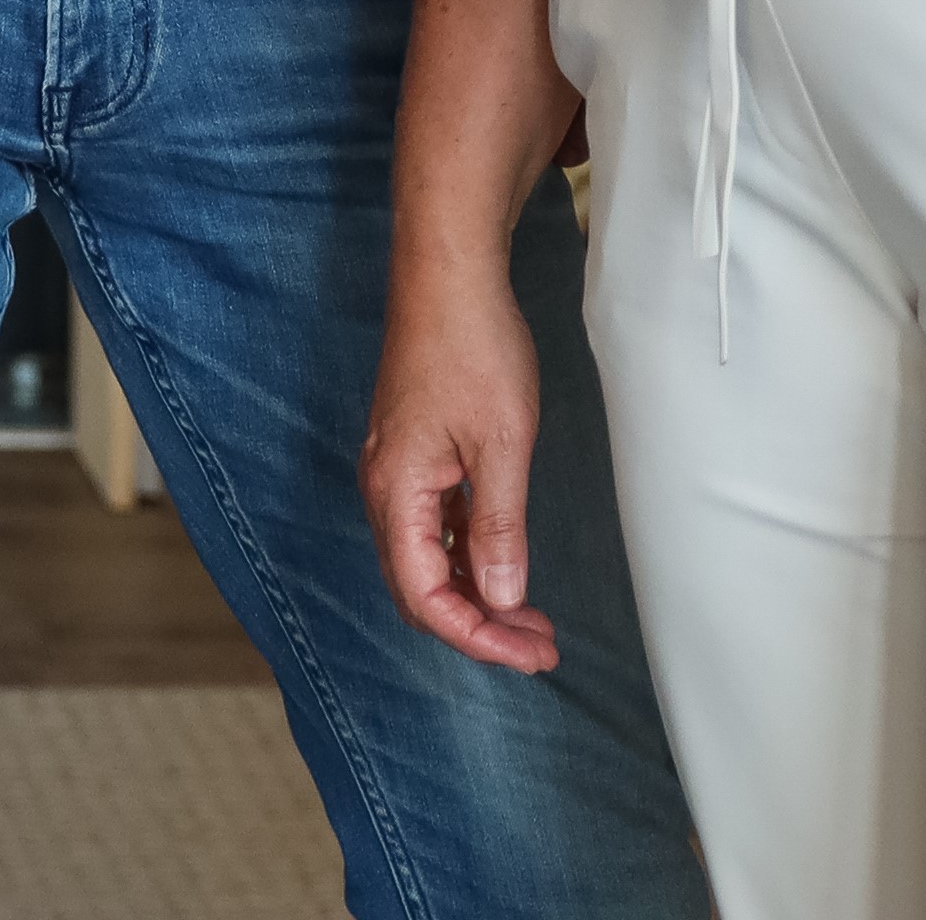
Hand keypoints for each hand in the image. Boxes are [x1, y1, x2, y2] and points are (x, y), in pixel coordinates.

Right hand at [356, 253, 561, 674]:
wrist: (449, 273)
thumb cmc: (472, 346)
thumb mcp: (503, 444)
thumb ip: (499, 527)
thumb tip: (503, 597)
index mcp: (396, 491)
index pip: (425, 597)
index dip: (478, 636)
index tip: (532, 653)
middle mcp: (385, 487)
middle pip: (419, 588)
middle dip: (479, 626)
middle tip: (540, 645)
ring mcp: (397, 470)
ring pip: (426, 560)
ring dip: (477, 593)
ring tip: (533, 616)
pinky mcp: (414, 453)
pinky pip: (431, 526)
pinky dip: (468, 556)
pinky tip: (505, 561)